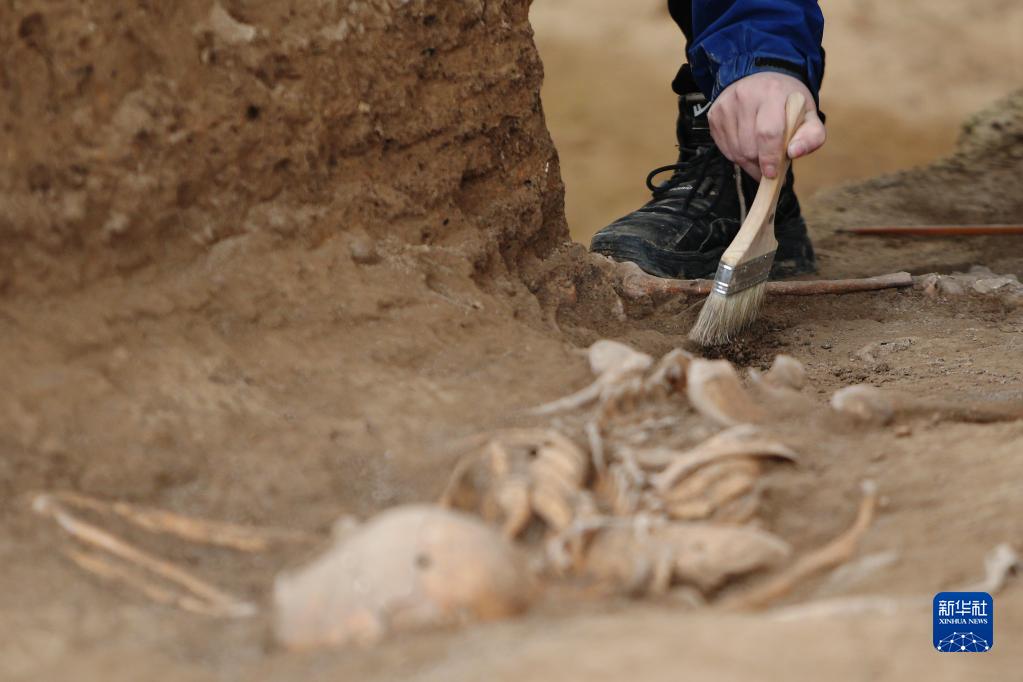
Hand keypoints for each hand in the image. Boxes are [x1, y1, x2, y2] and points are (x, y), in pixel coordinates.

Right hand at [707, 72, 825, 180]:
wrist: (762, 77)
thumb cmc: (786, 100)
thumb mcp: (809, 114)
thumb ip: (811, 136)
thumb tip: (794, 153)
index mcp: (772, 93)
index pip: (767, 133)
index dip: (769, 157)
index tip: (772, 173)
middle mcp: (744, 97)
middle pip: (749, 147)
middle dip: (760, 162)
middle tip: (771, 164)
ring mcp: (725, 106)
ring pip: (735, 151)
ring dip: (749, 161)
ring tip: (761, 154)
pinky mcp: (714, 116)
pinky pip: (725, 148)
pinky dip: (738, 155)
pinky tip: (748, 146)